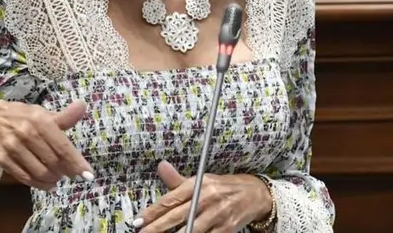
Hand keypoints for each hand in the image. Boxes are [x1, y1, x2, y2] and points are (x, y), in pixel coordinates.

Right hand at [0, 100, 93, 190]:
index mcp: (40, 121)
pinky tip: (48, 185)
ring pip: (39, 171)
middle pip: (52, 161)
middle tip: (73, 174)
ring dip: (53, 179)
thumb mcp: (43, 113)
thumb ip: (64, 116)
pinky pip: (24, 177)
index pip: (62, 146)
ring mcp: (13, 147)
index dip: (76, 162)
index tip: (87, 175)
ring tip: (59, 177)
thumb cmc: (23, 116)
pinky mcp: (3, 159)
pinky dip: (39, 184)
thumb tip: (82, 106)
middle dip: (66, 171)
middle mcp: (26, 133)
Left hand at [137, 161, 270, 232]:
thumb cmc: (222, 188)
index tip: (138, 221)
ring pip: (190, 230)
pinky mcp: (226, 229)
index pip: (171, 199)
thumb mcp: (201, 180)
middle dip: (157, 228)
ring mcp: (217, 215)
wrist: (254, 194)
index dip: (153, 211)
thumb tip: (161, 166)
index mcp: (198, 184)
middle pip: (177, 217)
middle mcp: (207, 198)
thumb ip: (178, 181)